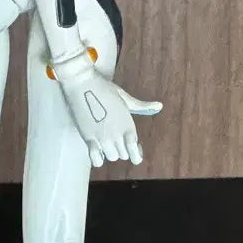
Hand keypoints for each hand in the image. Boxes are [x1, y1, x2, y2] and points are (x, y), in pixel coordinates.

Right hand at [53, 51, 162, 167]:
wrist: (83, 84)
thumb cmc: (104, 88)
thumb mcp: (125, 97)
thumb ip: (142, 106)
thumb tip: (159, 105)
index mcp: (128, 126)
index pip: (135, 152)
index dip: (135, 152)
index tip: (132, 146)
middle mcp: (117, 135)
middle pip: (123, 155)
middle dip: (121, 149)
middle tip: (116, 138)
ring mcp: (103, 138)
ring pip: (111, 157)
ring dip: (109, 152)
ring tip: (105, 141)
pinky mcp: (88, 138)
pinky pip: (96, 159)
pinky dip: (97, 158)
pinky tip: (95, 149)